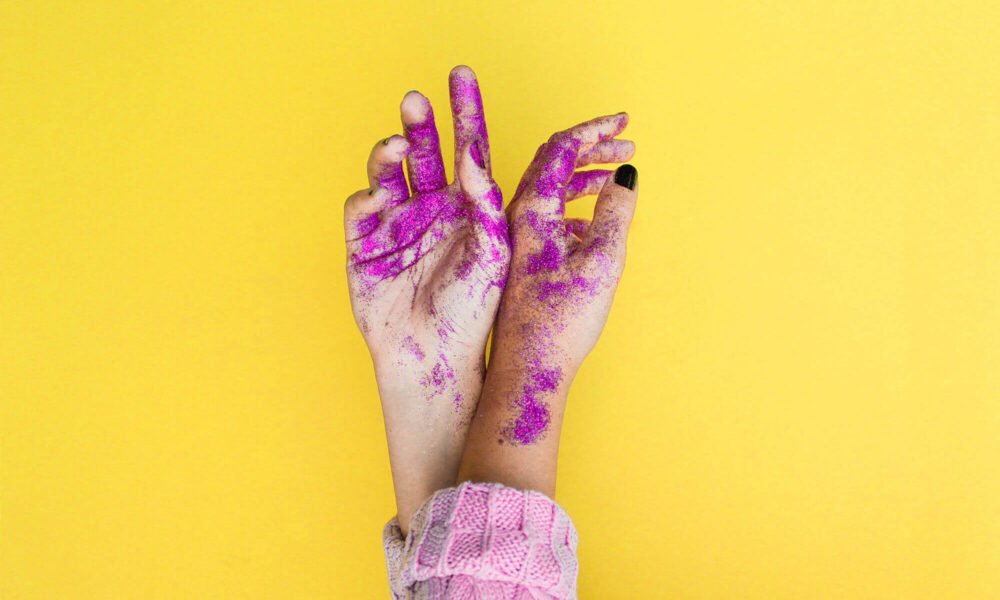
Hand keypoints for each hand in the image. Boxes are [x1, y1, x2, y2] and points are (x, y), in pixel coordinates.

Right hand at [344, 66, 507, 530]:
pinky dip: (365, 194)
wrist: (433, 358)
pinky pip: (359, 207)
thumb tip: (473, 156)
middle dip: (419, 124)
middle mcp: (430, 210)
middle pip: (422, 152)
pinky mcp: (364, 244)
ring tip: (396, 147)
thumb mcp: (491, 251)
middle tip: (416, 99)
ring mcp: (395, 225)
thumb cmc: (472, 311)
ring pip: (386, 172)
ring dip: (388, 153)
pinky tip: (378, 196)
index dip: (465, 112)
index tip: (462, 75)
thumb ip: (484, 202)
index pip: (467, 149)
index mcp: (467, 209)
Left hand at [477, 113, 636, 446]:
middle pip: (553, 163)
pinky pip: (552, 217)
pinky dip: (578, 207)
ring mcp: (519, 240)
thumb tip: (625, 176)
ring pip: (552, 191)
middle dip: (592, 147)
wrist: (528, 370)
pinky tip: (598, 224)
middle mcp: (519, 219)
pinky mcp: (524, 261)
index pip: (561, 149)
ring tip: (618, 175)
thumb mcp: (602, 261)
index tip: (624, 121)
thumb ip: (616, 213)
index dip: (595, 130)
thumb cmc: (561, 321)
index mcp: (533, 210)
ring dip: (586, 177)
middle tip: (627, 142)